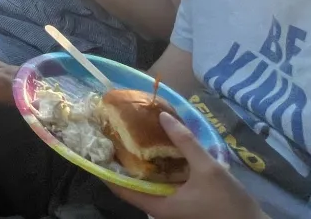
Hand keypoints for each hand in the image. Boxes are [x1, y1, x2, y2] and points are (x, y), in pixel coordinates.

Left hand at [110, 113, 262, 218]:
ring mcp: (173, 209)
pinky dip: (157, 170)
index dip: (105, 170)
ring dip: (140, 164)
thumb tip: (163, 115)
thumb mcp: (208, 169)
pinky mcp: (184, 205)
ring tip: (132, 136)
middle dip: (122, 162)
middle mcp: (160, 209)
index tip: (95, 147)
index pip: (120, 189)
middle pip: (132, 186)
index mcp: (159, 206)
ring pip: (148, 185)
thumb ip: (185, 142)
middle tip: (114, 134)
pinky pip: (163, 187)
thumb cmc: (228, 203)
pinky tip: (160, 151)